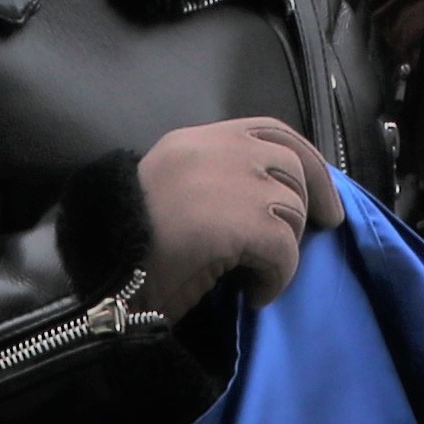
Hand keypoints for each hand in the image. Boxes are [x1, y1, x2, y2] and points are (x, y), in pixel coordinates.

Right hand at [129, 115, 337, 318]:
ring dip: (286, 244)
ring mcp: (229, 181)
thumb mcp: (173, 195)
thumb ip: (215, 180)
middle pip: (292, 164)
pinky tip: (255, 293)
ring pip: (292, 206)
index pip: (270, 130)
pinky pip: (285, 248)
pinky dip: (278, 276)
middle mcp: (214, 150)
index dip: (307, 160)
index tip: (322, 194)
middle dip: (310, 201)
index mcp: (195, 141)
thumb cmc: (129, 248)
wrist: (101, 276)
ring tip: (260, 270)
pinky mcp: (240, 221)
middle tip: (312, 235)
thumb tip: (275, 198)